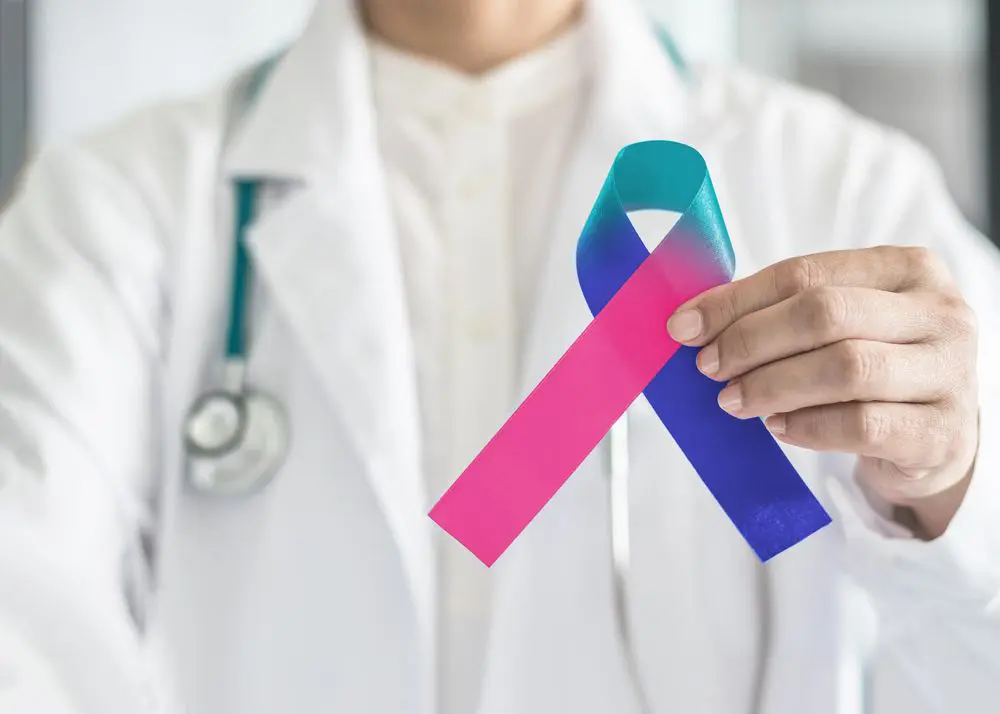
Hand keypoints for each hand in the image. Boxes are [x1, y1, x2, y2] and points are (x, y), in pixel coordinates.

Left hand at [667, 247, 979, 538]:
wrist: (937, 436)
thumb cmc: (875, 366)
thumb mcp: (843, 325)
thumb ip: (781, 311)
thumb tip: (693, 319)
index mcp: (907, 269)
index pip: (806, 273)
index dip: (737, 300)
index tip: (685, 326)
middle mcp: (939, 313)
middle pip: (825, 314)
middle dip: (751, 341)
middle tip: (709, 366)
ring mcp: (948, 373)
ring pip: (845, 369)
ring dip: (772, 385)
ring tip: (734, 400)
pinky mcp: (940, 432)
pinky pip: (862, 425)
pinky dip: (808, 426)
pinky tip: (779, 428)